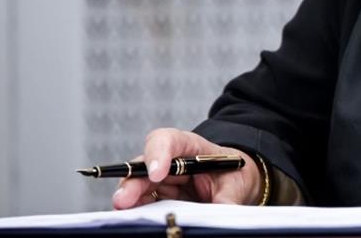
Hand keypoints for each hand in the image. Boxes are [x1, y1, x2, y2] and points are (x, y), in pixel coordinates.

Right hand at [111, 128, 263, 208]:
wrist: (235, 183)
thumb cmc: (234, 175)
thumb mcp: (237, 184)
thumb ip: (228, 197)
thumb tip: (223, 213)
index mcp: (190, 147)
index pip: (168, 140)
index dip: (158, 153)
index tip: (157, 173)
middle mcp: (170, 162)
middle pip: (144, 166)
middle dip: (133, 183)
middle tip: (124, 201)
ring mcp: (161, 181)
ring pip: (137, 187)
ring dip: (129, 201)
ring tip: (125, 215)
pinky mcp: (158, 200)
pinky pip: (142, 205)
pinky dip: (137, 213)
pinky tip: (135, 221)